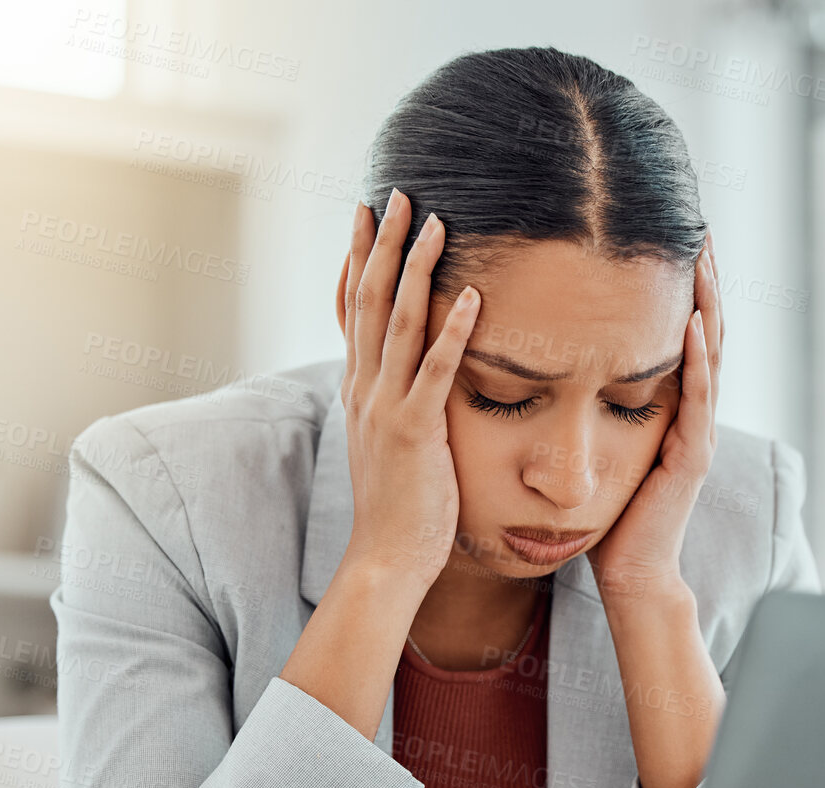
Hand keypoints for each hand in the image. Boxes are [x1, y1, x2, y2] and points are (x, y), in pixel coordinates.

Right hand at [335, 188, 481, 592]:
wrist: (386, 558)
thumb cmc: (400, 507)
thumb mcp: (391, 444)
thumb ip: (397, 403)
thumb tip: (410, 376)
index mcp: (360, 390)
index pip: (352, 310)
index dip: (359, 259)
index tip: (368, 215)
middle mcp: (364, 389)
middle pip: (367, 299)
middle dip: (384, 243)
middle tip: (399, 192)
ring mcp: (385, 408)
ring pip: (396, 321)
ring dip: (415, 268)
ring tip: (435, 220)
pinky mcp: (413, 431)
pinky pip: (433, 370)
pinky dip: (453, 330)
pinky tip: (473, 295)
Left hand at [585, 233, 722, 604]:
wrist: (630, 576)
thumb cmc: (609, 519)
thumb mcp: (600, 449)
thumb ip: (594, 411)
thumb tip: (557, 371)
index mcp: (673, 410)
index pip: (680, 335)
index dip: (680, 288)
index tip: (669, 240)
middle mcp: (693, 415)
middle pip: (705, 332)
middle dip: (703, 280)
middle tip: (698, 228)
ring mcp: (698, 434)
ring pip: (710, 355)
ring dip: (707, 304)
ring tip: (702, 258)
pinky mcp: (691, 457)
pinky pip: (697, 399)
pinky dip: (697, 358)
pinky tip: (691, 323)